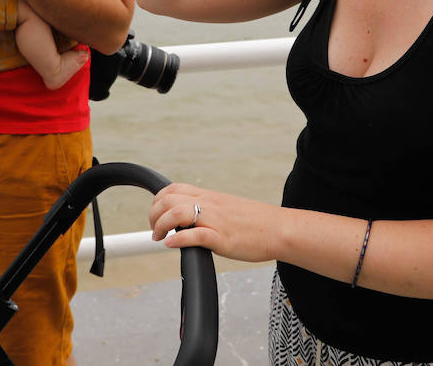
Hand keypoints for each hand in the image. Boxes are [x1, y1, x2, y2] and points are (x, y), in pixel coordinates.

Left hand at [148, 182, 277, 262]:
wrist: (278, 229)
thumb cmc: (255, 223)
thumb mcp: (226, 209)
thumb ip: (208, 211)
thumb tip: (191, 222)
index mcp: (209, 197)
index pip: (174, 189)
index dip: (158, 201)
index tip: (157, 215)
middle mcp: (209, 204)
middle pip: (169, 199)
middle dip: (154, 214)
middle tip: (155, 230)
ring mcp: (214, 220)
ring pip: (176, 212)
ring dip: (161, 225)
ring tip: (159, 237)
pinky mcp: (221, 237)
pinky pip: (194, 234)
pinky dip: (178, 239)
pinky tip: (172, 244)